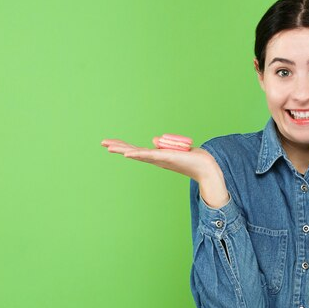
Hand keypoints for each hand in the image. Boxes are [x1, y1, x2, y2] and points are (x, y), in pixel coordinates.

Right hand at [100, 137, 229, 206]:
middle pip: (133, 151)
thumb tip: (154, 140)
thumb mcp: (174, 148)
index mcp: (156, 157)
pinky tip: (128, 154)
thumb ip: (163, 145)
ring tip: (110, 147)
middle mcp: (156, 159)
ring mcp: (160, 159)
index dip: (123, 146)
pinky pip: (150, 155)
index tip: (109, 143)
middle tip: (102, 142)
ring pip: (138, 154)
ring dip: (124, 150)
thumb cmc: (192, 158)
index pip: (136, 150)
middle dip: (118, 147)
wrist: (206, 168)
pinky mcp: (167, 157)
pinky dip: (138, 154)